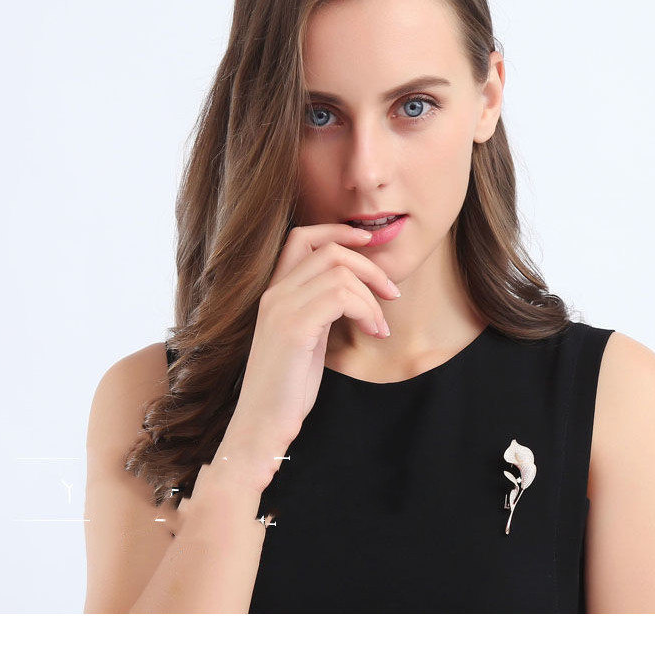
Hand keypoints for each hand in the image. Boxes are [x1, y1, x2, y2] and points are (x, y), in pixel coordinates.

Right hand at [219, 223, 400, 492]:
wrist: (262, 424)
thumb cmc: (287, 386)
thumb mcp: (306, 337)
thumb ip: (320, 308)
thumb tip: (357, 291)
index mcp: (274, 292)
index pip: (302, 237)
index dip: (337, 231)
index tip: (368, 243)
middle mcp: (274, 294)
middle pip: (329, 251)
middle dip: (370, 267)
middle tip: (392, 293)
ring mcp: (281, 309)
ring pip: (339, 272)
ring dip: (372, 296)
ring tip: (380, 325)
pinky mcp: (294, 328)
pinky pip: (340, 296)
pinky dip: (366, 310)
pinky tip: (374, 331)